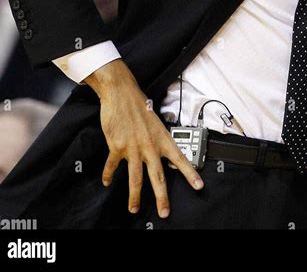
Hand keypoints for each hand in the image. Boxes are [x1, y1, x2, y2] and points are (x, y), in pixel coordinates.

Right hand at [86, 59, 203, 216]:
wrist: (121, 93)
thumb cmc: (139, 106)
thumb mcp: (155, 123)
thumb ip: (158, 140)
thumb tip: (163, 155)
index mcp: (162, 138)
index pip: (180, 158)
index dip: (190, 173)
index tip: (199, 186)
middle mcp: (150, 145)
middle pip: (158, 176)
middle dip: (162, 197)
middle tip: (164, 212)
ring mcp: (133, 148)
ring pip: (136, 178)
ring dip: (135, 196)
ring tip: (134, 209)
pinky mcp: (117, 147)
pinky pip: (113, 166)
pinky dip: (109, 175)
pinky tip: (107, 182)